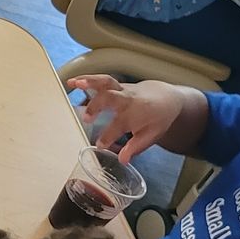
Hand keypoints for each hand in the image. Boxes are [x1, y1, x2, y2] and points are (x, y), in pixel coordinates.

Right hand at [65, 75, 180, 161]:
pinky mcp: (116, 85)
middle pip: (111, 99)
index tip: (100, 145)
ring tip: (74, 84)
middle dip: (98, 106)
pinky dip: (87, 78)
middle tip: (87, 118)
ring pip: (106, 83)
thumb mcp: (151, 135)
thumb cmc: (158, 118)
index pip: (120, 126)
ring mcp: (122, 90)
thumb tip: (122, 160)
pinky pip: (102, 80)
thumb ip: (135, 147)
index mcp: (136, 114)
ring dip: (89, 82)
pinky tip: (73, 81)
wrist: (166, 98)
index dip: (109, 136)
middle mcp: (128, 100)